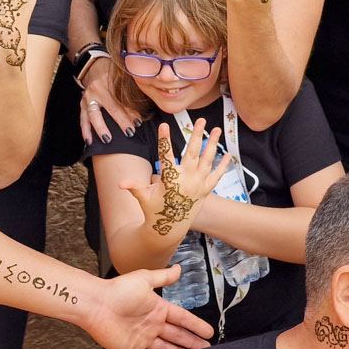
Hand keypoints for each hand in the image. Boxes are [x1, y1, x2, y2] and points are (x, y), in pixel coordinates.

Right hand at [79, 56, 139, 144]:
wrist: (94, 70)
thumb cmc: (113, 76)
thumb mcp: (122, 78)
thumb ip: (131, 90)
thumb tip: (145, 109)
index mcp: (110, 82)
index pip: (122, 98)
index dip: (131, 111)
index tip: (139, 122)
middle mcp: (97, 89)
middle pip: (111, 107)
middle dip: (121, 121)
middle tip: (130, 132)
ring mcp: (88, 98)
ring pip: (94, 115)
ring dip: (101, 128)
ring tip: (108, 139)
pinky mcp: (82, 105)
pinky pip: (83, 119)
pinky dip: (85, 131)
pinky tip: (89, 141)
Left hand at [82, 264, 215, 348]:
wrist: (96, 304)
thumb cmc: (118, 290)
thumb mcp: (144, 279)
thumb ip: (163, 277)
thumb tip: (179, 268)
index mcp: (158, 308)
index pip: (182, 318)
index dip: (195, 325)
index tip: (209, 332)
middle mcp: (152, 324)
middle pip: (177, 336)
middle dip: (192, 343)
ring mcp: (142, 339)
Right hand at [121, 121, 232, 236]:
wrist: (171, 228)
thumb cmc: (154, 210)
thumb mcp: (143, 197)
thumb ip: (134, 187)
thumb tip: (119, 184)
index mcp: (169, 180)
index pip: (165, 156)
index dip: (164, 140)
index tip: (164, 125)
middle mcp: (186, 181)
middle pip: (192, 153)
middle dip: (196, 135)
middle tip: (200, 120)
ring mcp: (198, 185)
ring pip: (207, 160)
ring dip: (212, 144)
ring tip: (217, 129)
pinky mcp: (206, 190)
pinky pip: (217, 175)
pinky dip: (223, 165)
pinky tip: (229, 154)